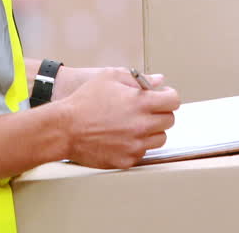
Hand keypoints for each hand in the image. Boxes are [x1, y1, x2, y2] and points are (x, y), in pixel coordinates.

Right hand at [58, 68, 180, 169]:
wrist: (64, 128)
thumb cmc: (84, 102)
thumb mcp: (109, 78)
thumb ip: (138, 78)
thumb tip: (158, 80)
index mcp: (141, 103)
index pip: (173, 101)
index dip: (169, 97)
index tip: (163, 98)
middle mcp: (142, 125)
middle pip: (169, 121)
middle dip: (160, 113)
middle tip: (146, 111)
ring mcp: (135, 145)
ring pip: (159, 139)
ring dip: (151, 131)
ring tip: (133, 125)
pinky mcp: (127, 160)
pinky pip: (142, 153)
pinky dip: (136, 145)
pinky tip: (122, 137)